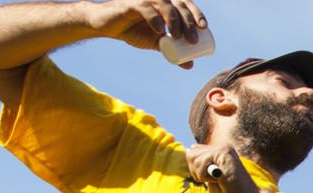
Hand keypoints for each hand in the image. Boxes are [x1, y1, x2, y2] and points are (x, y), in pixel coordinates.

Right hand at [92, 0, 207, 57]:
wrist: (108, 26)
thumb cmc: (134, 30)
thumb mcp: (156, 42)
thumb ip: (173, 51)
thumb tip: (190, 65)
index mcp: (165, 3)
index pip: (185, 3)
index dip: (196, 13)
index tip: (204, 28)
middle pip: (178, 5)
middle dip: (188, 22)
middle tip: (193, 40)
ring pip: (164, 4)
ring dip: (174, 20)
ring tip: (179, 37)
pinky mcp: (130, 3)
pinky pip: (144, 8)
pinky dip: (154, 18)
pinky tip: (161, 30)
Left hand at [184, 144, 264, 192]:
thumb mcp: (210, 180)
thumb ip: (199, 166)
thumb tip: (189, 150)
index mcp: (219, 153)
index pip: (193, 152)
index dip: (196, 170)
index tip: (212, 180)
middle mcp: (221, 147)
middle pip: (190, 153)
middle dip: (196, 172)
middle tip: (214, 181)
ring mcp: (223, 148)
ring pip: (192, 157)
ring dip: (202, 175)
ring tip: (219, 180)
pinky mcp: (224, 152)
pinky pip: (201, 162)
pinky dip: (205, 175)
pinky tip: (221, 179)